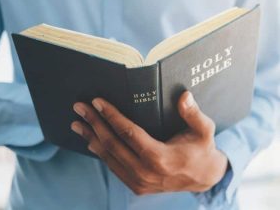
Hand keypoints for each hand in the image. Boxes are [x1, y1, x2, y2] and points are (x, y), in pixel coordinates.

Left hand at [71, 91, 228, 194]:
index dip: (111, 116)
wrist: (203, 178)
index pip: (128, 133)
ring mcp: (139, 182)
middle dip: (94, 123)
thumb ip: (194, 114)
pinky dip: (100, 152)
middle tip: (79, 108)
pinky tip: (91, 140)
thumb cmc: (202, 150)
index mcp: (161, 157)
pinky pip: (113, 166)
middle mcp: (146, 173)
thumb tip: (185, 95)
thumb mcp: (204, 131)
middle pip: (112, 144)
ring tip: (77, 123)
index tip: (97, 102)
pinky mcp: (136, 186)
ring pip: (108, 157)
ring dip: (91, 137)